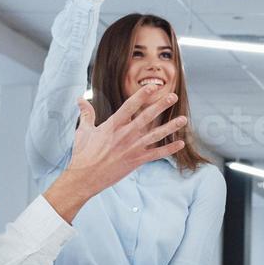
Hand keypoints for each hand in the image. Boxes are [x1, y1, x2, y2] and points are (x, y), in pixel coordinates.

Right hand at [44, 85, 187, 221]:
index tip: (153, 86)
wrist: (84, 177)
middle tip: (173, 96)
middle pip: (146, 117)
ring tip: (183, 119)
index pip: (130, 106)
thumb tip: (80, 99)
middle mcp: (125, 135)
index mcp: (112, 125)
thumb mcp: (83, 131)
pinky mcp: (136, 161)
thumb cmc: (83, 154)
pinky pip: (156, 154)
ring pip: (155, 135)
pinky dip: (169, 149)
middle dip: (161, 106)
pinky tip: (180, 143)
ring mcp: (132, 148)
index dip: (142, 95)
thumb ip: (86, 114)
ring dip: (170, 127)